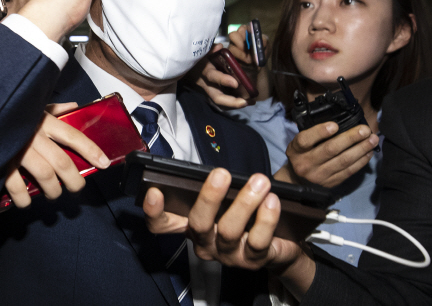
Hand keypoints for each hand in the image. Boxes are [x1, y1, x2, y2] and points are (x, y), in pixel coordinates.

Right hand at [3, 103, 110, 207]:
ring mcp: (16, 149)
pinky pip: (16, 186)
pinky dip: (24, 198)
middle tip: (77, 188)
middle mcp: (32, 134)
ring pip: (44, 175)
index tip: (104, 163)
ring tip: (53, 194)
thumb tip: (72, 106)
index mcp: (43, 120)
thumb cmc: (9, 112)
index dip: (91, 150)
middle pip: (62, 161)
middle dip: (74, 179)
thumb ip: (52, 108)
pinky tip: (27, 202)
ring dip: (53, 190)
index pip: (73, 135)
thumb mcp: (32, 106)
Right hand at [143, 170, 315, 298]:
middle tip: (221, 174)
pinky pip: (258, 241)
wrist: (277, 245)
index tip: (155, 191)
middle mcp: (205, 243)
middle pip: (198, 224)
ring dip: (245, 203)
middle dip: (209, 197)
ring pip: (229, 231)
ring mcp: (227, 254)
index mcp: (191, 225)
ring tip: (260, 182)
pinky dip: (267, 218)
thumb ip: (217, 188)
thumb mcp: (226, 200)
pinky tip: (272, 201)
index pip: (163, 225)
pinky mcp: (252, 260)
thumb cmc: (244, 215)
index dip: (154, 212)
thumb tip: (220, 171)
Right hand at [190, 24, 267, 108]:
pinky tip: (246, 101)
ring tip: (250, 102)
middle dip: (232, 102)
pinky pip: (223, 102)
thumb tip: (219, 46)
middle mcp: (206, 84)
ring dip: (235, 104)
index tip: (236, 83)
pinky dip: (234, 103)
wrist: (188, 68)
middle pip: (217, 97)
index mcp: (204, 71)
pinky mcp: (213, 94)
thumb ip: (210, 49)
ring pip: (221, 102)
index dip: (223, 80)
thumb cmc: (198, 58)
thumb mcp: (202, 51)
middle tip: (246, 102)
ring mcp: (209, 91)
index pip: (212, 77)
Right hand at [275, 123, 378, 187]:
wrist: (297, 179)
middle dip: (350, 138)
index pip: (305, 139)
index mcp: (296, 149)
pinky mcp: (330, 183)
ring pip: (343, 161)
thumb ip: (313, 134)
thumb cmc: (302, 154)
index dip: (320, 132)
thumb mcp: (299, 143)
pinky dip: (361, 161)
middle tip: (365, 130)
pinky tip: (368, 152)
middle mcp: (306, 163)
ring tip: (373, 140)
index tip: (335, 125)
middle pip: (330, 149)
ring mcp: (319, 175)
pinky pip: (348, 171)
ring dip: (361, 149)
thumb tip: (339, 123)